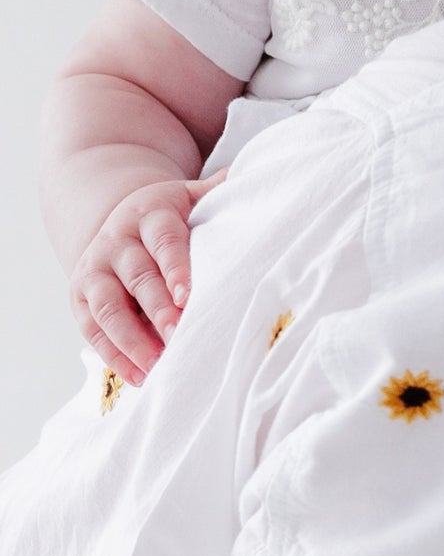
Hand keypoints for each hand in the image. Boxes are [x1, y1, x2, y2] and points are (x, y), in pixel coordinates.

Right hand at [70, 173, 226, 384]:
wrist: (117, 218)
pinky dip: (114, 355)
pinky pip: (93, 329)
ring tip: (158, 366)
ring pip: (108, 307)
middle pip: (137, 276)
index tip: (188, 295)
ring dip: (131, 339)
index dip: (175, 266)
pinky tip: (138, 377)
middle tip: (178, 336)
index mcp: (150, 212)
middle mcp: (117, 239)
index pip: (163, 238)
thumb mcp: (190, 197)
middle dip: (157, 308)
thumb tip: (252, 178)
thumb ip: (217, 192)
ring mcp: (95, 268)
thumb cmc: (168, 216)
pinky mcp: (80, 297)